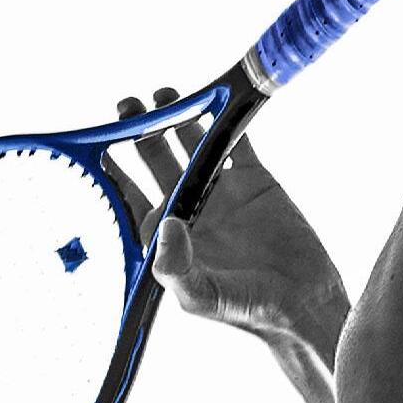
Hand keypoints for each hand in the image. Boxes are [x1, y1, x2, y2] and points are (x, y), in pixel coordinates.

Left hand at [103, 89, 347, 349]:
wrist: (304, 301)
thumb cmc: (247, 309)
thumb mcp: (201, 296)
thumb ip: (175, 267)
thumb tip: (165, 222)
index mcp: (167, 234)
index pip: (130, 195)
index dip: (114, 171)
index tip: (98, 145)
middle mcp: (189, 207)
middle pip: (155, 160)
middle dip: (139, 131)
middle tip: (128, 105)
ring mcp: (221, 190)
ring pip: (192, 145)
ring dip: (178, 118)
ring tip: (164, 93)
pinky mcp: (254, 179)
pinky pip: (237, 143)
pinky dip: (228, 121)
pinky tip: (218, 101)